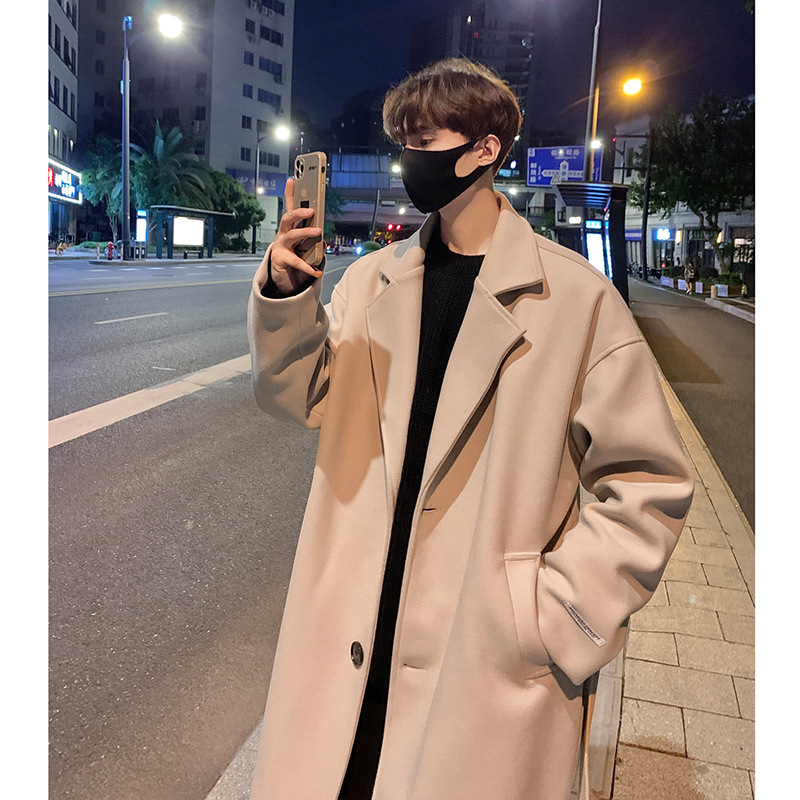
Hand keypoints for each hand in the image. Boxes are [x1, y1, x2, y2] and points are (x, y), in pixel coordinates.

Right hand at [255, 178, 322, 294]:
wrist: (282, 277)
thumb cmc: (295, 257)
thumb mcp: (305, 246)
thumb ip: (314, 240)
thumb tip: (324, 240)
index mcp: (289, 228)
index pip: (289, 207)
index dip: (289, 193)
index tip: (292, 179)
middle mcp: (282, 234)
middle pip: (288, 218)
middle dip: (299, 212)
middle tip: (311, 210)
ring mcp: (280, 246)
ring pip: (292, 235)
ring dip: (305, 232)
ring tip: (319, 232)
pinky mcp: (280, 259)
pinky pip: (296, 262)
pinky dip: (308, 267)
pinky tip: (317, 270)